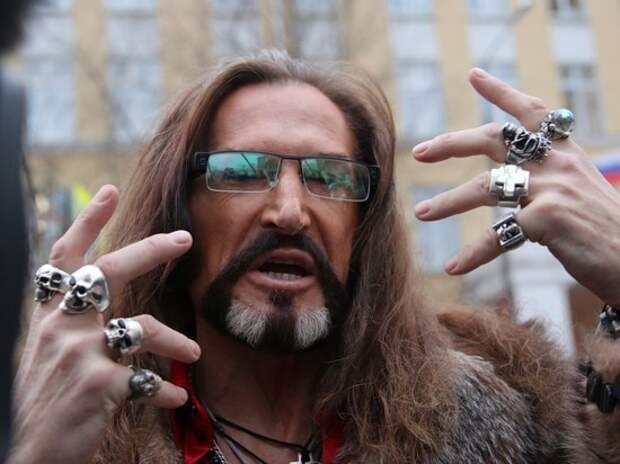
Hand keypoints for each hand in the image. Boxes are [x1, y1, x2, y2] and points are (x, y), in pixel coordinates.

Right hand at [8, 185, 200, 463]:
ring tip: (193, 354)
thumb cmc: (43, 398)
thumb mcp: (47, 351)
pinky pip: (147, 378)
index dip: (86, 222)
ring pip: (142, 328)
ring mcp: (78, 353)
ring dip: (175, 342)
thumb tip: (107, 301)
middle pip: (110, 270)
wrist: (25, 451)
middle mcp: (60, 326)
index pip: (64, 258)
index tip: (110, 191)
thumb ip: (72, 322)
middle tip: (184, 239)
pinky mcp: (97, 384)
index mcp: (49, 314)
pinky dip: (165, 389)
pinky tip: (175, 397)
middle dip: (151, 250)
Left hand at [412, 68, 619, 305]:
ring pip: (483, 188)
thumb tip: (511, 181)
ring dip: (448, 202)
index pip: (531, 111)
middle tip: (418, 152)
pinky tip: (454, 267)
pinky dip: (473, 254)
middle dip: (451, 144)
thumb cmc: (609, 233)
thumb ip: (549, 179)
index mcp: (565, 152)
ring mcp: (551, 188)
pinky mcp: (547, 219)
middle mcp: (557, 163)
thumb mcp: (581, 192)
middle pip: (494, 139)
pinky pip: (497, 236)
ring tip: (421, 213)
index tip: (474, 75)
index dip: (501, 91)